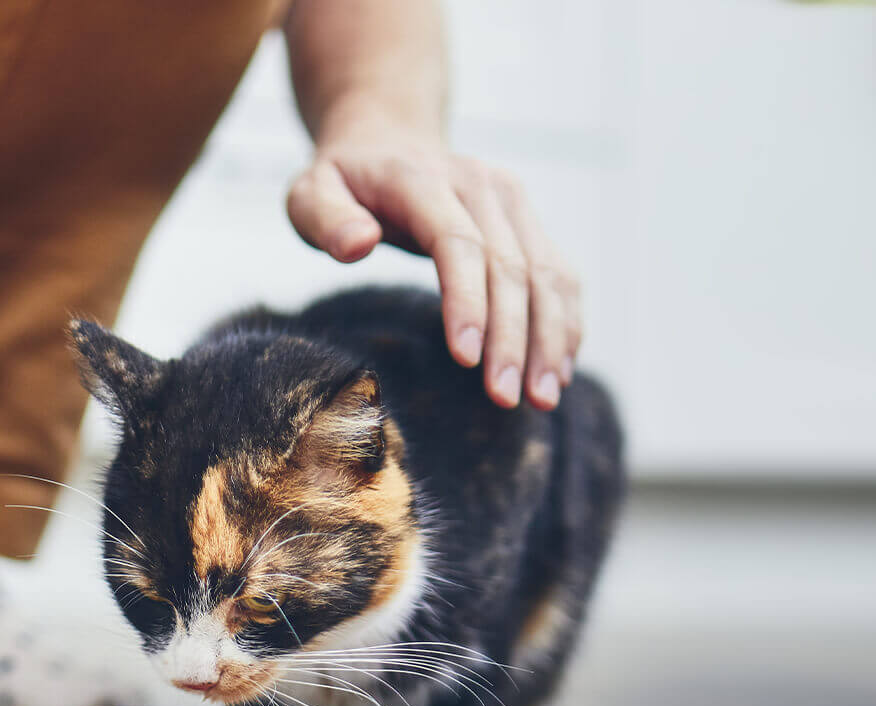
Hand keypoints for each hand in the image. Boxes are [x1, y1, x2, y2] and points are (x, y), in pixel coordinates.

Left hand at [286, 129, 579, 409]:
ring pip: (545, 271)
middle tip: (505, 397)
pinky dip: (565, 321)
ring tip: (543, 397)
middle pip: (509, 265)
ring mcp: (509, 199)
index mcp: (421, 178)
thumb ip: (325, 218)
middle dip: (512, 336)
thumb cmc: (342, 182)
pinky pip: (558, 272)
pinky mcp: (526, 218)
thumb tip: (358, 244)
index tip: (467, 358)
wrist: (385, 138)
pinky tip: (559, 367)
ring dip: (549, 337)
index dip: (468, 301)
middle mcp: (477, 183)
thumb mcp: (310, 193)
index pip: (458, 242)